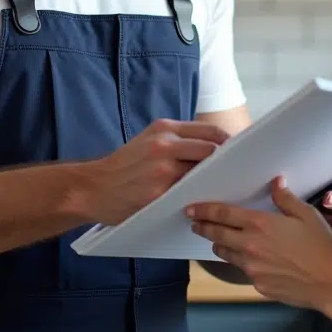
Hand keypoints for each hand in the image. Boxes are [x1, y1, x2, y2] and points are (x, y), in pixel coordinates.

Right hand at [89, 119, 228, 224]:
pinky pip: (189, 195)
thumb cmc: (124, 167)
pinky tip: (203, 202)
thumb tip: (213, 148)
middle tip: (236, 174)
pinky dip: (199, 197)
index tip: (239, 155)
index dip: (229, 143)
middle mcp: (164, 145)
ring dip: (214, 182)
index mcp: (164, 129)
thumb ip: (177, 141)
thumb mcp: (148, 141)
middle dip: (225, 164)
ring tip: (222, 189)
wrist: (92, 188)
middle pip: (212, 151)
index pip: (210, 131)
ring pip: (203, 174)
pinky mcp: (158, 194)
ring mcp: (162, 170)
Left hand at [187, 176, 331, 309]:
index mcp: (260, 224)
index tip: (190, 209)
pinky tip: (250, 258)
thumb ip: (285, 198)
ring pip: (226, 253)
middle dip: (203, 227)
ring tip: (219, 239)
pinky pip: (243, 270)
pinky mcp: (258, 284)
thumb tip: (275, 183)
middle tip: (194, 223)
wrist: (329, 282)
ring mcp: (252, 268)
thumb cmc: (321, 246)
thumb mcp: (306, 214)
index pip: (222, 214)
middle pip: (217, 234)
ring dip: (220, 244)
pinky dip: (242, 261)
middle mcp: (250, 246)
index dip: (203, 210)